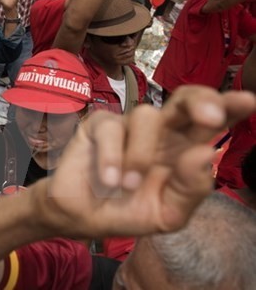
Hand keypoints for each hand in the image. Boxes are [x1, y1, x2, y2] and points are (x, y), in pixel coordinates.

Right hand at [37, 87, 255, 239]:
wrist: (80, 219)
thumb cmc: (127, 211)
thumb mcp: (167, 214)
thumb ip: (191, 189)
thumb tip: (206, 153)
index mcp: (183, 149)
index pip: (210, 122)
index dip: (228, 107)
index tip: (247, 102)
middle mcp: (161, 132)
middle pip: (184, 99)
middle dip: (201, 101)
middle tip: (210, 118)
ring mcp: (129, 126)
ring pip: (147, 116)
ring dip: (140, 155)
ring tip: (128, 186)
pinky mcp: (99, 125)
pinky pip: (112, 128)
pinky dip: (111, 157)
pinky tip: (109, 180)